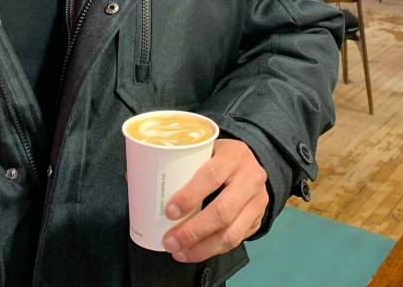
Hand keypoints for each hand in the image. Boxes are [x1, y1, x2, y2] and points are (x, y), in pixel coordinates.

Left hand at [161, 139, 268, 262]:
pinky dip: (212, 250)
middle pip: (223, 211)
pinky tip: (194, 252)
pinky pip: (236, 241)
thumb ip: (184, 165)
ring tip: (179, 252)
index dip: (190, 196)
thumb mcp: (207, 151)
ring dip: (202, 248)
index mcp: (233, 156)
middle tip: (170, 241)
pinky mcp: (258, 219)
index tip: (169, 212)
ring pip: (231, 233)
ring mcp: (258, 201)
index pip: (211, 176)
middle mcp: (250, 178)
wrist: (253, 163)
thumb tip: (144, 185)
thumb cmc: (220, 158)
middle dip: (193, 231)